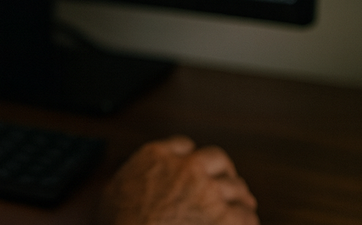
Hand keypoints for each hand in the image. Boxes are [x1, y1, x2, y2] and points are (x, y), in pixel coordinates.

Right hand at [96, 136, 258, 224]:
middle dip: (225, 171)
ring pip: (236, 186)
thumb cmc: (120, 223)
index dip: (192, 156)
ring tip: (243, 208)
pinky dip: (247, 220)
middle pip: (217, 158)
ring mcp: (206, 190)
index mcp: (155, 156)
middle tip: (229, 182)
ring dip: (240, 197)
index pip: (183, 145)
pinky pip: (246, 215)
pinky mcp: (223, 216)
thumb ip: (133, 177)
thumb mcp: (114, 190)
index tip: (196, 166)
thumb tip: (137, 181)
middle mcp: (184, 167)